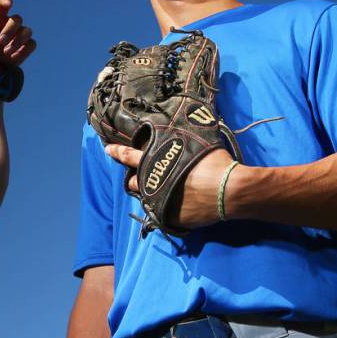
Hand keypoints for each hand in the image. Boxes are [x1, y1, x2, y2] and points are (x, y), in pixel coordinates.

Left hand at [0, 0, 35, 66]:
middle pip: (17, 19)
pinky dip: (23, 51)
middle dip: (9, 30)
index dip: (6, 2)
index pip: (3, 5)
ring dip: (18, 41)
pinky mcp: (28, 45)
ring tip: (6, 52)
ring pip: (27, 31)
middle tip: (0, 42)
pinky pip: (31, 44)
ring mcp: (21, 34)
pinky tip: (12, 58)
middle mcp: (11, 24)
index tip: (8, 3)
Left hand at [106, 144, 235, 228]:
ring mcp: (159, 202)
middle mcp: (153, 183)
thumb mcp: (196, 143)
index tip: (108, 149)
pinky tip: (175, 204)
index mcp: (156, 163)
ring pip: (145, 199)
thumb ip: (184, 138)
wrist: (228, 190)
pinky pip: (161, 213)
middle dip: (134, 179)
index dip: (118, 152)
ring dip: (148, 194)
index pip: (130, 156)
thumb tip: (190, 119)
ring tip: (156, 191)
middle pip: (133, 182)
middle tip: (138, 177)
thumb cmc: (214, 163)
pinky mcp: (169, 217)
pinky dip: (166, 208)